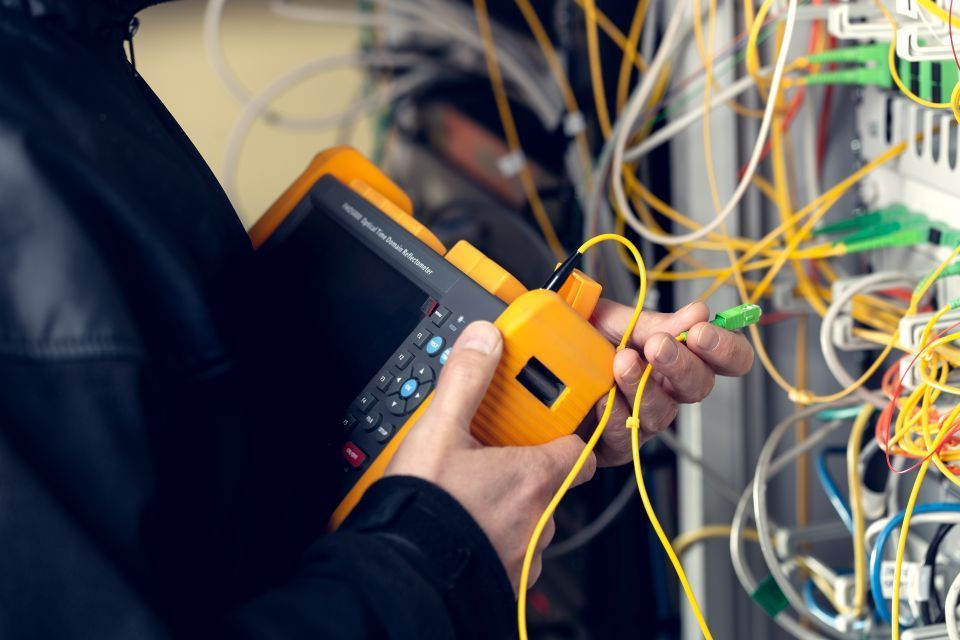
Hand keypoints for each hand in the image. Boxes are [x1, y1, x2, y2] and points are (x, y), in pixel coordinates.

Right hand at [385, 321, 595, 592]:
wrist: (403, 578)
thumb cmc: (427, 510)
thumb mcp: (439, 431)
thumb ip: (466, 380)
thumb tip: (484, 340)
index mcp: (533, 477)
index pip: (578, 451)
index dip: (563, 435)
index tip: (547, 426)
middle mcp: (540, 518)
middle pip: (549, 484)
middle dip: (524, 470)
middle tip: (488, 458)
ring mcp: (525, 554)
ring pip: (530, 520)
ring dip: (508, 507)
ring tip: (468, 493)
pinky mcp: (506, 582)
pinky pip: (511, 553)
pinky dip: (493, 539)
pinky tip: (463, 526)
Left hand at [588, 300, 754, 465]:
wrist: (535, 357)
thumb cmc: (578, 337)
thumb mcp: (616, 320)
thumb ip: (656, 322)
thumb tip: (699, 313)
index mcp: (677, 355)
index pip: (725, 358)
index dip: (725, 348)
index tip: (702, 333)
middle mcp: (666, 390)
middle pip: (700, 387)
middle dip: (681, 365)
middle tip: (658, 346)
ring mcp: (643, 419)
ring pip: (663, 413)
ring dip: (642, 386)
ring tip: (621, 363)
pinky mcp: (615, 445)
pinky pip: (626, 437)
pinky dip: (615, 413)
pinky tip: (603, 396)